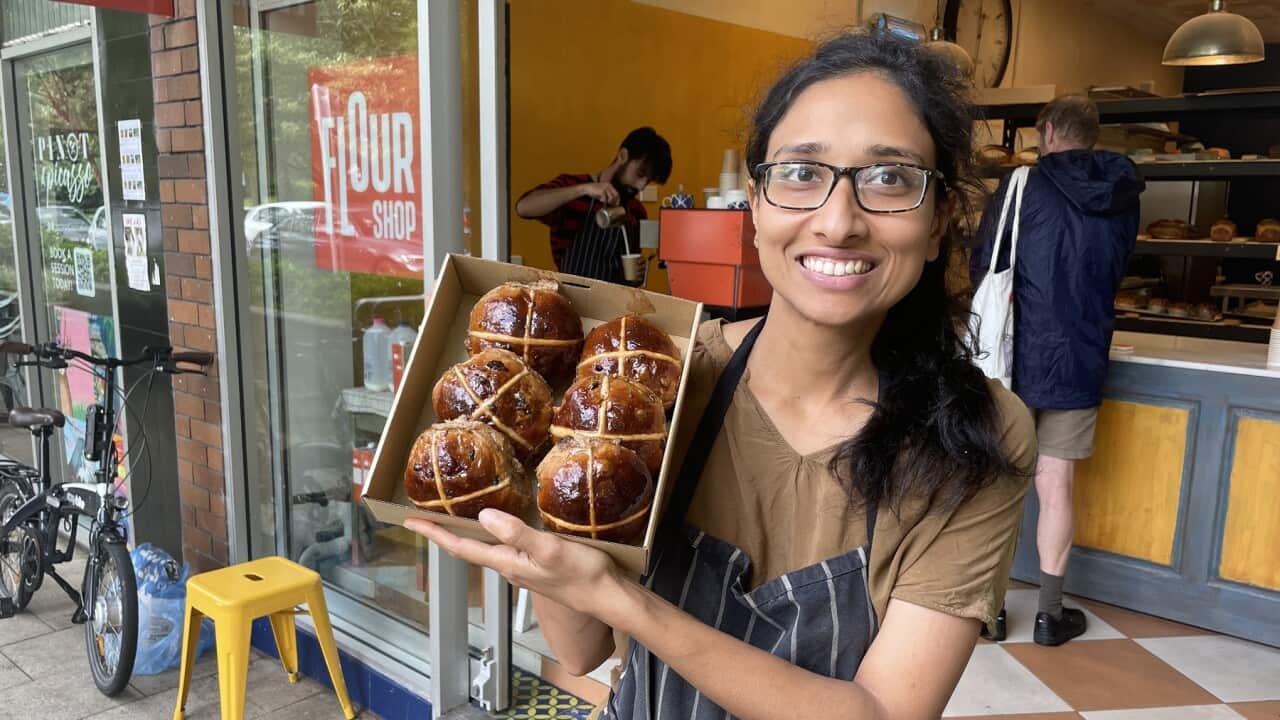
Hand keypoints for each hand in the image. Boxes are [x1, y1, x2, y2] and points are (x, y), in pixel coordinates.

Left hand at [404, 509, 620, 616]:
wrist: (606, 596)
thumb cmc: (581, 574)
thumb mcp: (549, 549)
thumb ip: (516, 533)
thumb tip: (483, 518)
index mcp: (507, 563)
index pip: (461, 547)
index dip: (435, 533)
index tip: (410, 521)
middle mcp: (509, 567)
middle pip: (468, 549)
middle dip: (445, 533)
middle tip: (425, 515)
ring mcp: (523, 568)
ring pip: (486, 548)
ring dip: (467, 534)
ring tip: (453, 517)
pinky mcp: (537, 566)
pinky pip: (505, 547)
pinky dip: (492, 534)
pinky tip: (499, 525)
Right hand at [580, 181, 619, 205]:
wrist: (586, 188)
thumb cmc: (594, 191)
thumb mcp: (602, 192)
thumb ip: (607, 195)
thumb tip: (612, 202)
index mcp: (609, 185)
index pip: (616, 192)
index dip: (618, 199)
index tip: (617, 204)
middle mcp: (608, 185)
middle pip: (616, 195)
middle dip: (615, 201)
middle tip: (613, 205)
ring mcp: (605, 188)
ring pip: (611, 197)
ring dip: (609, 201)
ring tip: (604, 202)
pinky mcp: (602, 191)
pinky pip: (605, 199)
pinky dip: (604, 202)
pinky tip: (601, 202)